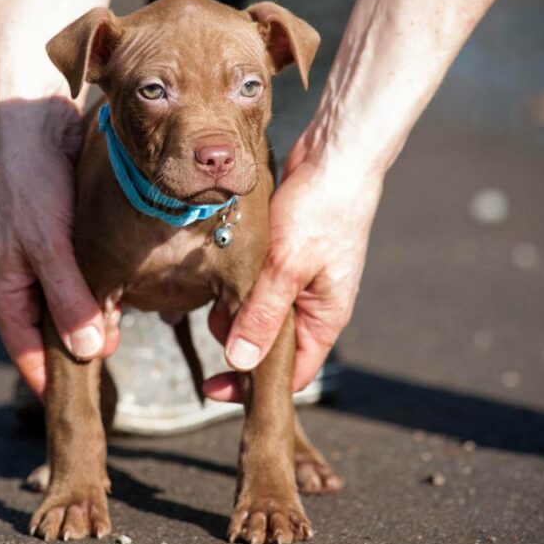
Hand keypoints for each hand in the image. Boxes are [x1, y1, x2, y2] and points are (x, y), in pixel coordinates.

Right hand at [0, 96, 118, 398]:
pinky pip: (80, 268)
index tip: (80, 407)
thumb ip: (69, 297)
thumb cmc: (28, 179)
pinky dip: (102, 281)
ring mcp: (39, 254)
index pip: (27, 353)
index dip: (52, 381)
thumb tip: (89, 351)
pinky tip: (130, 283)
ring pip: (68, 298)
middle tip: (119, 360)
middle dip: (82, 346)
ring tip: (132, 324)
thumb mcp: (49, 244)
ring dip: (96, 313)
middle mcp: (19, 277)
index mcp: (4, 289)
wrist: (29, 114)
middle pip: (51, 329)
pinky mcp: (59, 231)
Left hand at [203, 129, 382, 401]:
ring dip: (233, 307)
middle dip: (237, 341)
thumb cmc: (321, 210)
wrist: (336, 154)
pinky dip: (237, 281)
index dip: (252, 386)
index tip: (213, 390)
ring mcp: (300, 278)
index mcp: (324, 318)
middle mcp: (314, 304)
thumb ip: (262, 316)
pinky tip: (220, 267)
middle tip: (208, 321)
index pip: (290, 373)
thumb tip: (240, 363)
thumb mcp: (286, 267)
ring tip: (211, 290)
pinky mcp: (286, 255)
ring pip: (259, 311)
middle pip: (270, 343)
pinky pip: (257, 282)